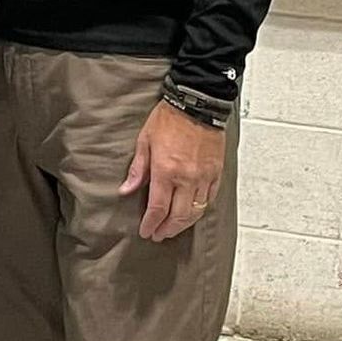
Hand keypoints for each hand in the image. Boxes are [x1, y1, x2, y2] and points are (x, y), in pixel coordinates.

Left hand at [120, 101, 226, 241]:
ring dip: (183, 224)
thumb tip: (125, 190)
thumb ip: (138, 169)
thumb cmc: (168, 119)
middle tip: (159, 235)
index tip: (146, 232)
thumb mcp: (144, 140)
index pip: (158, 208)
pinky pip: (209, 200)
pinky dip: (200, 210)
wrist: (196, 105)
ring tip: (173, 229)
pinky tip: (192, 213)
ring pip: (195, 211)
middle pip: (178, 216)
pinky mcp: (216, 174)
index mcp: (165, 171)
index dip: (151, 224)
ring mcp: (203, 178)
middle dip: (167, 229)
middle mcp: (186, 179)